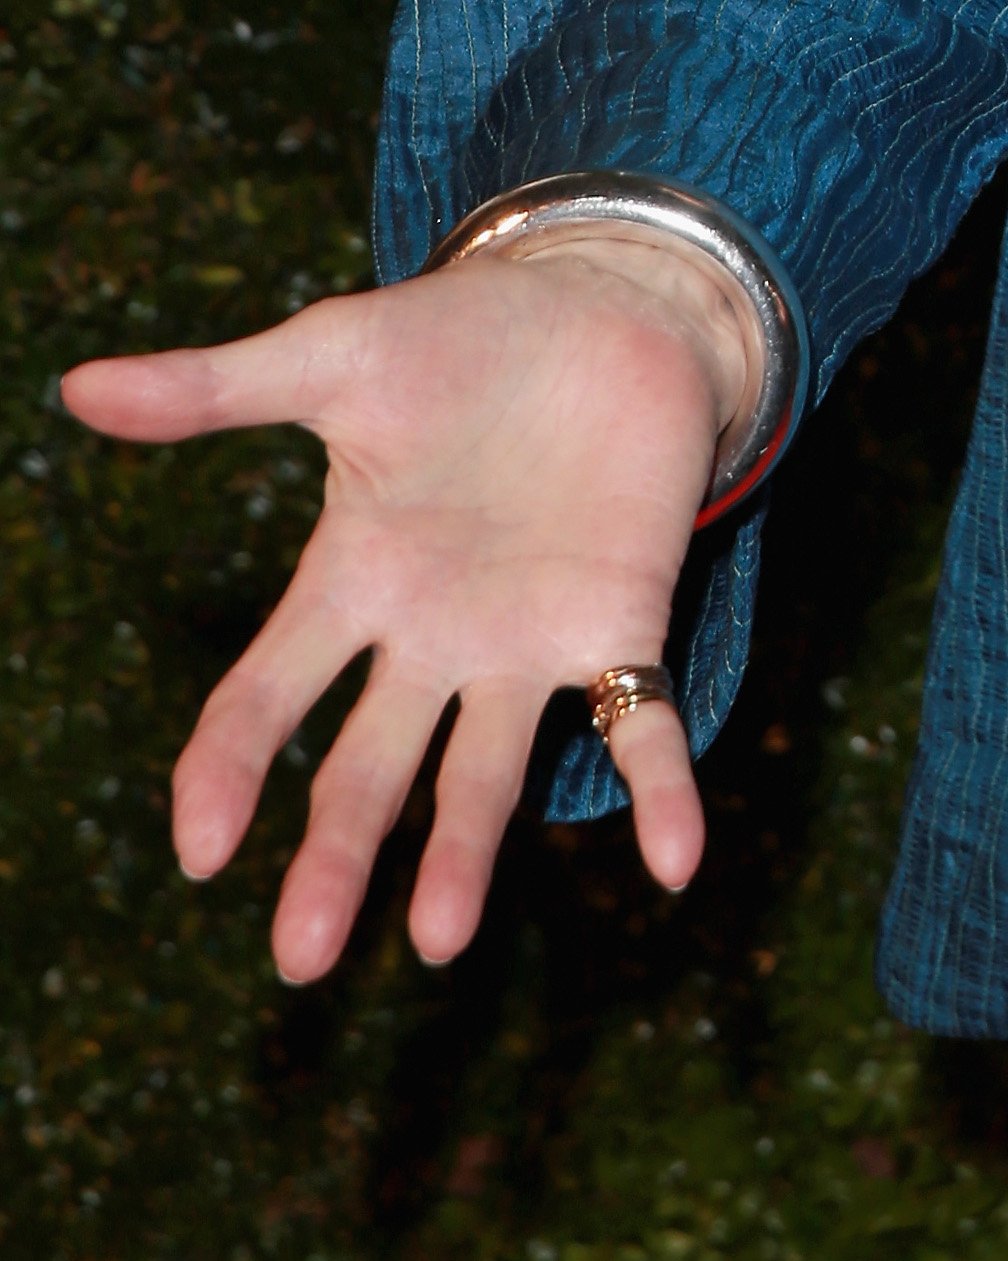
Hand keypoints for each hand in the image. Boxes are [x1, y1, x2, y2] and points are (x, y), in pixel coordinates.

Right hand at [58, 229, 757, 980]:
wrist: (606, 302)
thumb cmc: (462, 337)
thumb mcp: (333, 355)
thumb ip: (214, 389)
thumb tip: (74, 387)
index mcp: (351, 581)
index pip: (267, 697)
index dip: (230, 769)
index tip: (202, 847)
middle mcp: (432, 637)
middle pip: (368, 766)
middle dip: (336, 856)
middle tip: (302, 958)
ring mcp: (526, 641)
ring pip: (486, 771)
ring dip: (465, 854)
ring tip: (440, 942)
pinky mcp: (621, 622)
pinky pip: (645, 723)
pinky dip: (664, 793)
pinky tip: (678, 861)